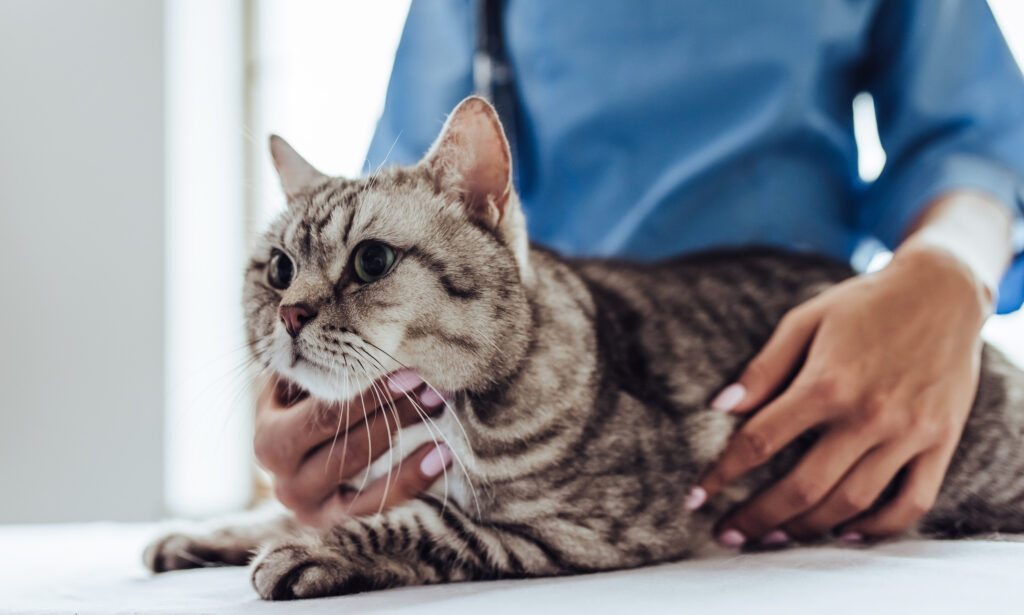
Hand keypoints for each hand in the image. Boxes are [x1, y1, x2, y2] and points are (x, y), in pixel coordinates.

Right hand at [254, 369, 449, 526]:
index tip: (409, 371)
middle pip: (347, 446)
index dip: (369, 395)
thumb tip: (324, 320)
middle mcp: (285, 482)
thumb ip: (308, 362)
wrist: (287, 452)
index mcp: (270, 441)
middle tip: (432, 387)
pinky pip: (379, 505)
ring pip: (365, 476)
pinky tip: (443, 455)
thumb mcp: (292, 383)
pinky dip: (413, 479)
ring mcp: (310, 508)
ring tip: (440, 411)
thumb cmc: (296, 405)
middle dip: (394, 413)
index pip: (325, 416)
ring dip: (409, 443)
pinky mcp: (336, 523)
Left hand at [688, 243, 990, 546]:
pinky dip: (877, 528)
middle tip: (727, 534)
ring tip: (772, 539)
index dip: (722, 475)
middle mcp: (868, 415)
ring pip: (851, 503)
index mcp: (827, 383)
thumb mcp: (805, 321)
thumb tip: (719, 407)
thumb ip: (763, 368)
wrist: (943, 290)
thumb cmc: (863, 304)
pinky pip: (911, 502)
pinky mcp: (940, 442)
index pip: (760, 442)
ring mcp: (909, 433)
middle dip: (757, 518)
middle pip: (803, 487)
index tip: (695, 498)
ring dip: (806, 529)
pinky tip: (843, 533)